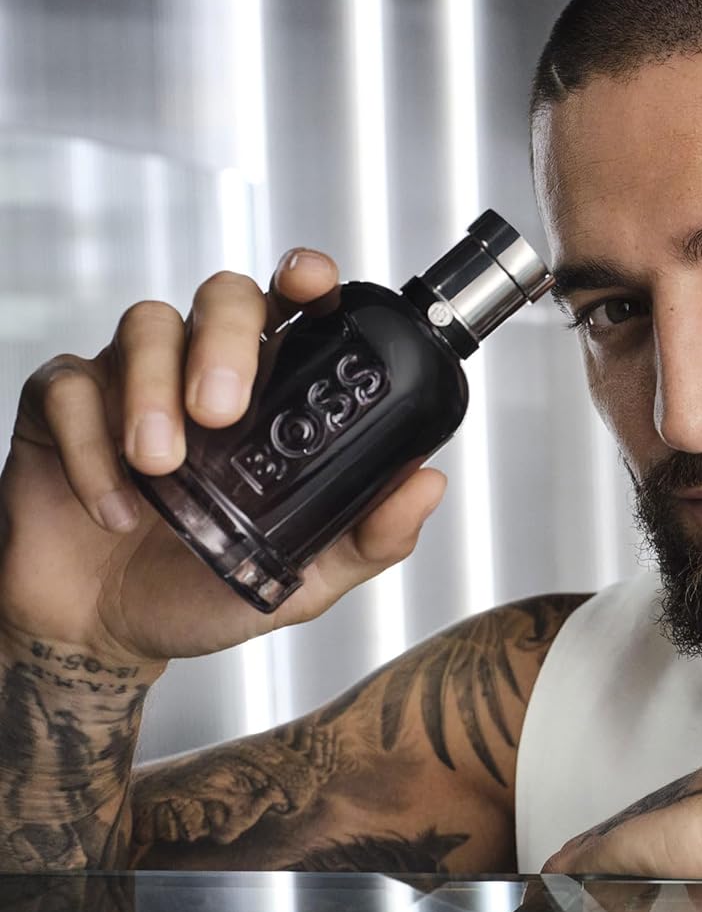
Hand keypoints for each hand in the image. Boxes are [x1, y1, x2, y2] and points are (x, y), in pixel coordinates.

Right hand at [0, 249, 445, 666]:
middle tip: (222, 412)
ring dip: (153, 391)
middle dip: (226, 341)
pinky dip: (92, 445)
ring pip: (146, 326)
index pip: (292, 307)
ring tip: (161, 468)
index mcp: (272, 391)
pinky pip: (69, 387)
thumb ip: (370, 536)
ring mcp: (130, 379)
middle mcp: (203, 368)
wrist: (109, 634)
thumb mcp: (304, 575)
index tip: (311, 284)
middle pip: (223, 297)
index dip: (305, 277)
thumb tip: (429, 483)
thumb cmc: (204, 588)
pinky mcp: (62, 406)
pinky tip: (114, 507)